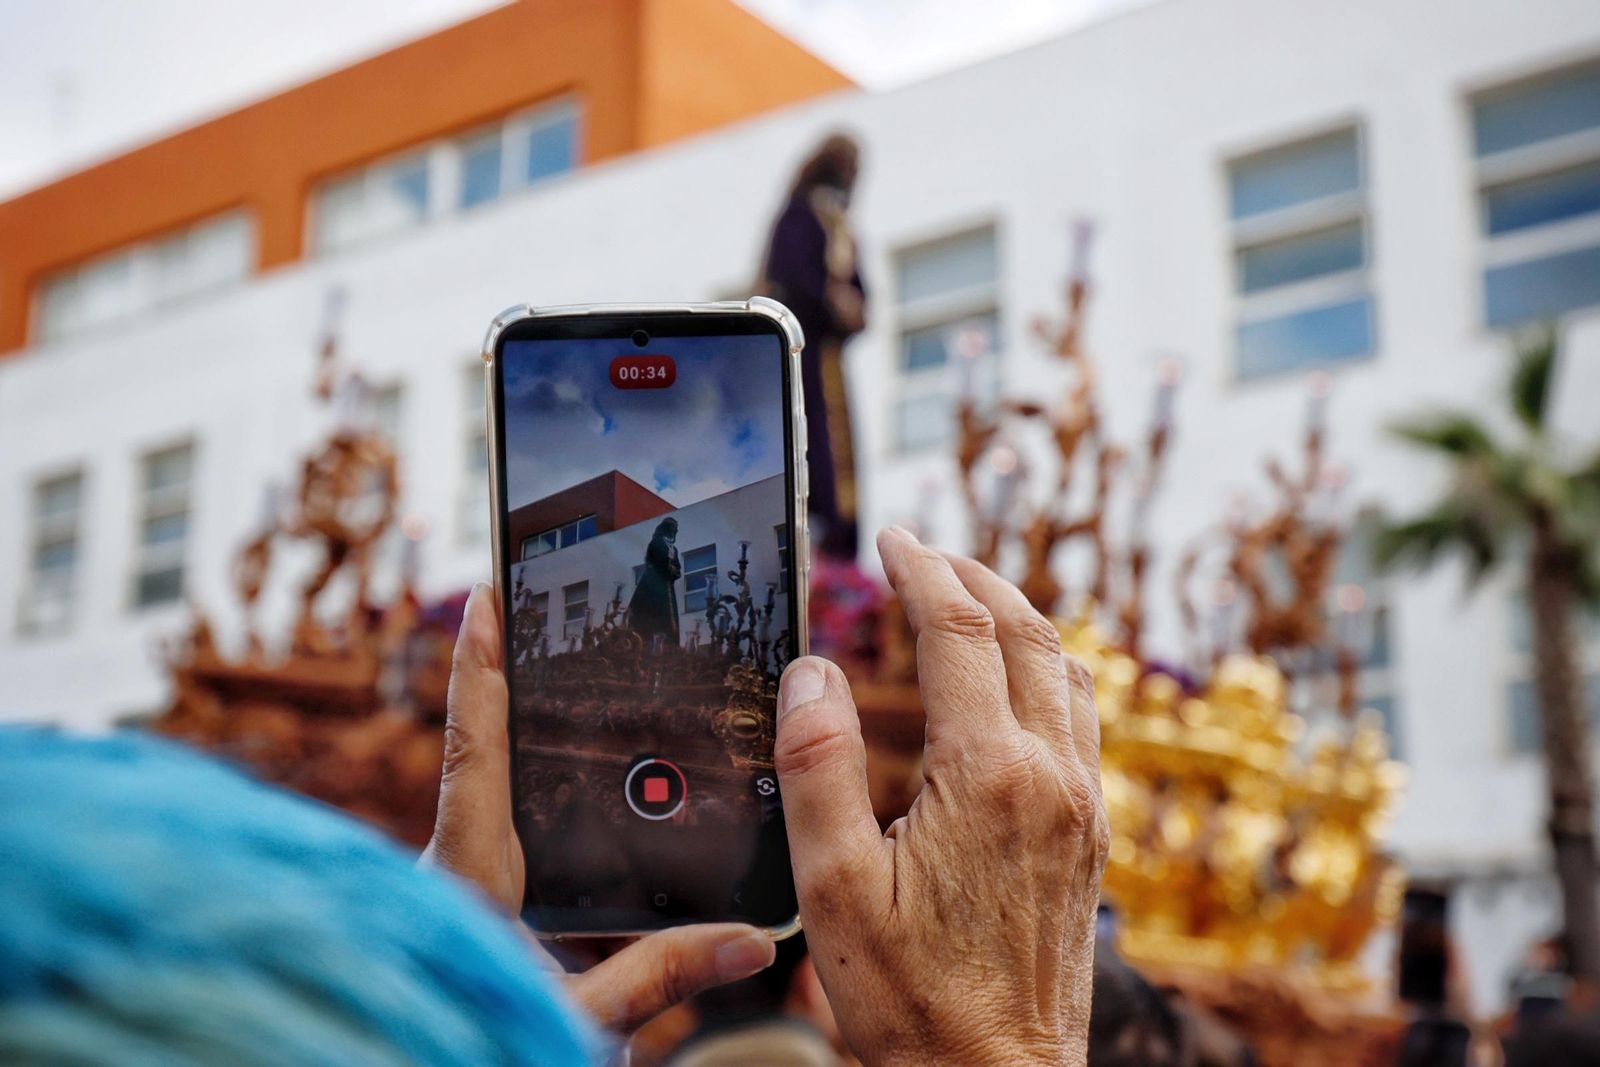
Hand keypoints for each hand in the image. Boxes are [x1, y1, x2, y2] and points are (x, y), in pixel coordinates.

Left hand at [423, 582, 776, 1035]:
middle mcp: (457, 875)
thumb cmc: (479, 1049)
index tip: (482, 596)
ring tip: (603, 721)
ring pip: (509, 817)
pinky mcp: (475, 919)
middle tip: (555, 625)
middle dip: (522, 699)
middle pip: (492, 767)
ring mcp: (463, 895)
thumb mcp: (578, 1022)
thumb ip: (658, 980)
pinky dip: (566, 842)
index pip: (473, 759)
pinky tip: (615, 840)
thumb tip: (751, 943)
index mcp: (466, 884)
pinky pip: (520, 862)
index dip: (480, 673)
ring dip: (552, 778)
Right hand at [775, 527, 1107, 1066]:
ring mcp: (1082, 807)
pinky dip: (1048, 671)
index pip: (960, 634)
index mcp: (989, 777)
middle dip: (975, 577)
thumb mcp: (834, 887)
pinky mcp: (1090, 838)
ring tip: (972, 599)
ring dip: (1020, 618)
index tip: (892, 538)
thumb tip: (811, 672)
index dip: (923, 572)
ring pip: (1068, 672)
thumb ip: (818, 767)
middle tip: (925, 553)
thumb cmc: (911, 999)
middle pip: (1028, 634)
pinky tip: (1017, 687)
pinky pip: (1082, 721)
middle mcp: (1052, 778)